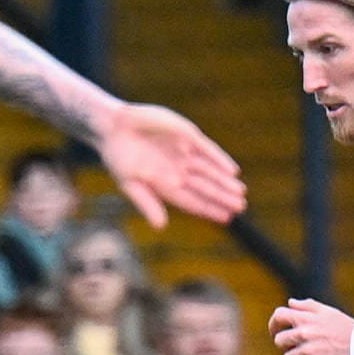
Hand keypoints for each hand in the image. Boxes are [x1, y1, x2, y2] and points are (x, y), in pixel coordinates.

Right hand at [99, 102, 246, 228]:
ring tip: (240, 193)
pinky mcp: (186, 135)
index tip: (226, 218)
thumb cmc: (117, 157)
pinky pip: (207, 149)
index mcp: (166, 186)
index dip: (209, 210)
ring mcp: (184, 153)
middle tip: (241, 207)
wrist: (112, 127)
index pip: (193, 202)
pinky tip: (232, 170)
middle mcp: (178, 171)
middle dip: (223, 198)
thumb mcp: (130, 184)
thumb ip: (147, 204)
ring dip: (224, 182)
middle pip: (205, 188)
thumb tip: (161, 227)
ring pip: (210, 171)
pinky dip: (219, 159)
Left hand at [269, 297, 353, 354]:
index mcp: (307, 318)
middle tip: (297, 348)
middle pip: (279, 341)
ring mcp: (310, 350)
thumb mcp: (328, 312)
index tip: (276, 332)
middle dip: (286, 346)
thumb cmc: (346, 328)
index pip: (279, 315)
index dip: (274, 324)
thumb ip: (308, 306)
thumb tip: (290, 303)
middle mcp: (305, 333)